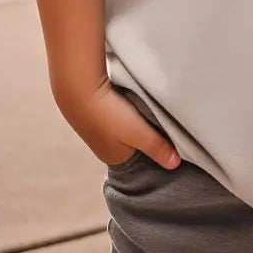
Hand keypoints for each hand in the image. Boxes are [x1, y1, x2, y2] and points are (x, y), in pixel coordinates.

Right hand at [60, 74, 180, 169]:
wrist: (77, 87)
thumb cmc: (109, 114)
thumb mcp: (139, 134)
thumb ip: (158, 148)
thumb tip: (175, 165)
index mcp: (116, 158)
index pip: (142, 160)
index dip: (157, 151)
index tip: (172, 140)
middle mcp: (106, 146)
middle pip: (135, 144)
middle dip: (148, 135)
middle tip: (165, 123)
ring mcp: (100, 129)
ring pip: (128, 128)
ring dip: (138, 120)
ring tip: (150, 110)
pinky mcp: (97, 111)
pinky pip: (119, 114)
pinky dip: (129, 109)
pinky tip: (134, 101)